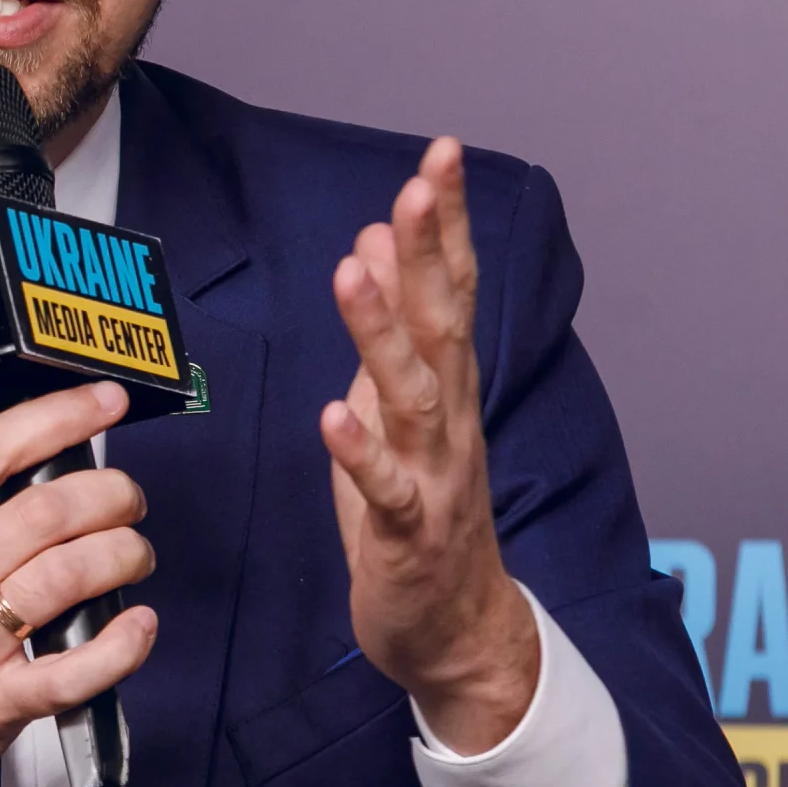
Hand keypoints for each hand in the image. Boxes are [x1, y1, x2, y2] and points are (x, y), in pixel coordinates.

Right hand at [0, 381, 157, 786]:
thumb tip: (2, 487)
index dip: (57, 418)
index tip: (100, 404)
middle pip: (43, 510)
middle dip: (109, 494)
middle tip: (127, 499)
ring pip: (69, 575)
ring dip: (123, 555)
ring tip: (134, 555)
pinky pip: (76, 668)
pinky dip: (124, 643)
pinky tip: (138, 625)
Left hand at [319, 139, 538, 754]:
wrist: (455, 630)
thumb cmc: (419, 509)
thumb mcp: (399, 404)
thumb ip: (394, 324)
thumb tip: (377, 235)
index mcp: (446, 386)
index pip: (451, 290)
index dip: (445, 225)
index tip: (441, 156)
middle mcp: (448, 420)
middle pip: (442, 324)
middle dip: (429, 253)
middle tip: (418, 184)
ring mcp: (432, 477)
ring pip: (410, 394)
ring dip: (382, 331)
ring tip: (355, 270)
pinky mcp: (405, 534)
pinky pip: (382, 489)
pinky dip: (359, 450)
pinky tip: (333, 414)